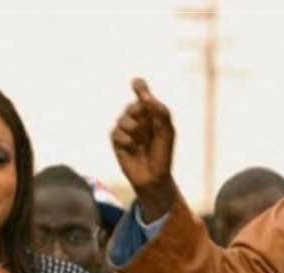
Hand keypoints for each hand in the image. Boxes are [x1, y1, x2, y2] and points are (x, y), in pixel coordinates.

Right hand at [110, 78, 176, 221]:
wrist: (155, 176)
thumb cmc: (163, 152)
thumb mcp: (166, 131)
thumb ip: (159, 111)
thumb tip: (145, 97)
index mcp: (149, 111)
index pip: (142, 91)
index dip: (139, 86)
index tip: (137, 84)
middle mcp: (135, 116)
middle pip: (134, 105)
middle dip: (143, 118)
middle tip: (151, 132)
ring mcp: (124, 127)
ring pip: (125, 119)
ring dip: (137, 131)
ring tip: (143, 142)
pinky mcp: (116, 140)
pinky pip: (118, 133)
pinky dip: (128, 141)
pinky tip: (133, 149)